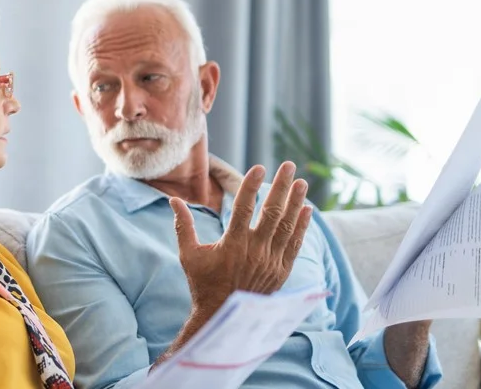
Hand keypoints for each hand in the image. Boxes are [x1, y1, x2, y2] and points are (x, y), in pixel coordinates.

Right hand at [171, 161, 313, 315]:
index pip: (245, 207)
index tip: (259, 167)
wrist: (224, 316)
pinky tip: (307, 210)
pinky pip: (295, 244)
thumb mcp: (189, 255)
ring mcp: (271, 261)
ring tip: (301, 183)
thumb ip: (183, 226)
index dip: (252, 185)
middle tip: (289, 165)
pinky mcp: (281, 270)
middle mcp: (256, 250)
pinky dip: (302, 226)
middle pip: (273, 211)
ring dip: (296, 201)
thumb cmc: (203, 284)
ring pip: (287, 225)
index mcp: (233, 244)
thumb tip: (173, 201)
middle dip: (282, 186)